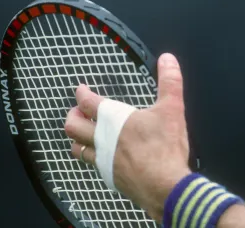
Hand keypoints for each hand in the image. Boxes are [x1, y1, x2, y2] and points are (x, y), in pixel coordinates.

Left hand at [64, 53, 192, 220]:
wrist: (164, 187)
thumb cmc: (165, 146)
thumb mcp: (172, 108)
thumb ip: (169, 81)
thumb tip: (167, 59)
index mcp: (114, 119)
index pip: (89, 102)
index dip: (82, 94)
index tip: (80, 89)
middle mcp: (102, 139)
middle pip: (73, 126)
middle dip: (72, 116)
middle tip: (76, 112)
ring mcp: (103, 160)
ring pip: (78, 149)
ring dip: (77, 139)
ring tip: (82, 135)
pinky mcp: (110, 177)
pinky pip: (94, 166)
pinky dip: (94, 158)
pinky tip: (102, 158)